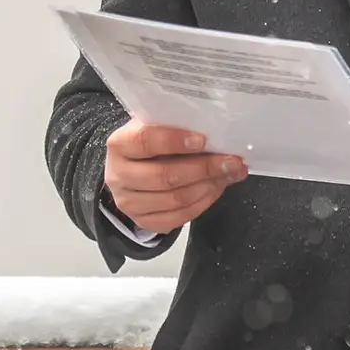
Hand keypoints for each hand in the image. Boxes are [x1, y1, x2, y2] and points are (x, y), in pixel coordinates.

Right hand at [104, 119, 245, 232]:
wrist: (131, 170)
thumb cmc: (149, 144)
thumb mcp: (155, 127)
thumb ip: (179, 128)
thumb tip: (219, 134)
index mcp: (119, 145)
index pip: (144, 141)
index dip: (174, 141)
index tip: (202, 140)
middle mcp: (118, 176)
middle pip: (164, 176)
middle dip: (204, 169)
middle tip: (231, 161)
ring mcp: (128, 203)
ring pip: (175, 199)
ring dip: (208, 187)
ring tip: (228, 174)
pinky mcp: (143, 222)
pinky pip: (178, 218)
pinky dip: (203, 203)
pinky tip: (216, 189)